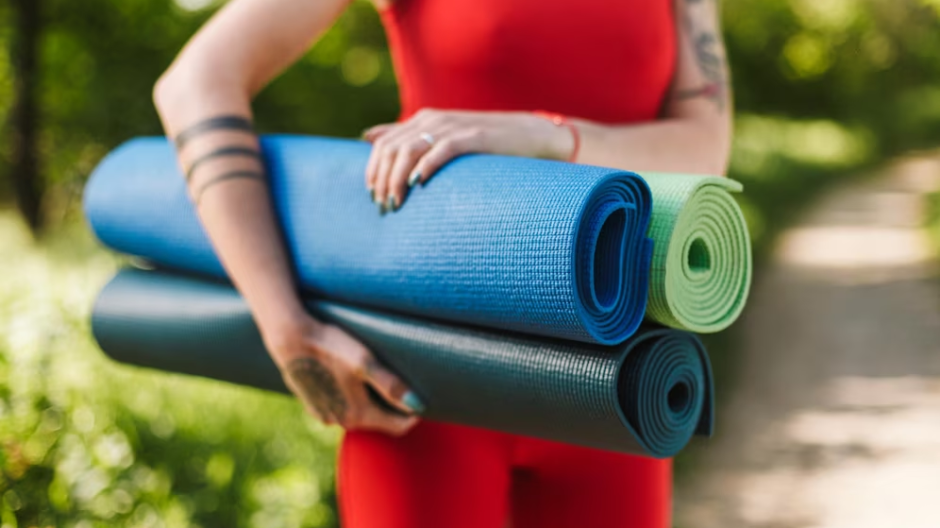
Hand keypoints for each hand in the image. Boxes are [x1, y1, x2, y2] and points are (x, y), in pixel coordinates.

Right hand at [262, 313, 421, 435]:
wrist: (290, 339)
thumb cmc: (331, 347)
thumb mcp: (365, 362)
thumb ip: (391, 386)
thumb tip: (418, 406)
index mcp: (358, 415)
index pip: (398, 426)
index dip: (413, 414)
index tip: (422, 398)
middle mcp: (341, 421)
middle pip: (379, 421)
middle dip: (393, 408)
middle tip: (404, 385)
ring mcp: (325, 415)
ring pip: (359, 414)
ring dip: (371, 402)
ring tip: (379, 378)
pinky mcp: (313, 405)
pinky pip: (341, 407)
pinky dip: (351, 398)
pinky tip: (351, 378)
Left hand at [363, 109, 573, 211]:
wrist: (529, 136)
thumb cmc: (484, 145)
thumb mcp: (441, 138)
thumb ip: (405, 136)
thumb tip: (366, 137)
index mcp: (423, 120)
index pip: (384, 142)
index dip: (373, 170)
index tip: (373, 196)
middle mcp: (433, 120)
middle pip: (392, 148)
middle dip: (382, 179)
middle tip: (383, 206)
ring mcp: (452, 126)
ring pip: (410, 150)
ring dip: (397, 179)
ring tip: (396, 202)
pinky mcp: (472, 136)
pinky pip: (441, 150)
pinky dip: (425, 166)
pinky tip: (418, 184)